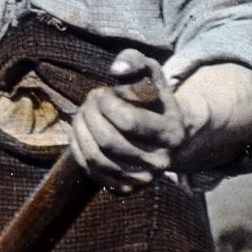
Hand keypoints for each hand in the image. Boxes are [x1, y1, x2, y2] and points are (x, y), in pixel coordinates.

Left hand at [67, 50, 191, 187]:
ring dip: (79, 133)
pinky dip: (79, 151)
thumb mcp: (151, 73)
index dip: (106, 104)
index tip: (101, 93)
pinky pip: (92, 173)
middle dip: (89, 117)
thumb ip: (135, 62)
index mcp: (172, 133)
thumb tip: (116, 71)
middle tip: (87, 103)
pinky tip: (81, 133)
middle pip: (109, 141)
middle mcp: (161, 162)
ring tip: (81, 115)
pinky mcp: (126, 188)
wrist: (166, 132)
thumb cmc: (153, 98)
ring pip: (96, 159)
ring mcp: (143, 179)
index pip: (128, 122)